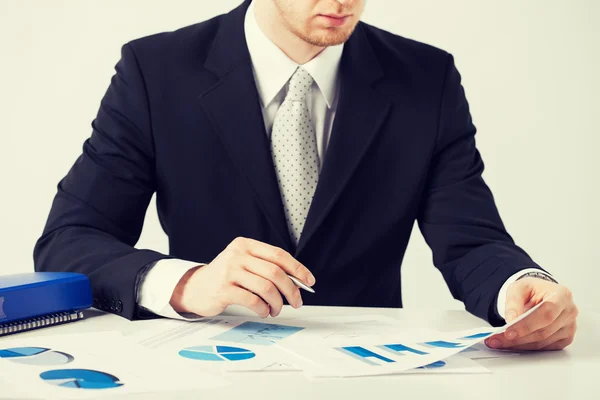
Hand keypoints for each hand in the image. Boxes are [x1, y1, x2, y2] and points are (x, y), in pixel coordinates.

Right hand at [169, 237, 314, 317]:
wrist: (195, 288)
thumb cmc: (225, 277)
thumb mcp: (243, 263)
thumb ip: (265, 267)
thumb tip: (297, 281)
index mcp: (245, 245)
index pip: (279, 254)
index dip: (298, 269)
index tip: (309, 281)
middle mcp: (237, 255)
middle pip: (275, 272)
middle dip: (291, 290)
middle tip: (297, 302)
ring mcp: (229, 272)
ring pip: (266, 287)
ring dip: (278, 303)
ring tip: (276, 309)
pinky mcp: (223, 289)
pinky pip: (253, 300)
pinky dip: (263, 309)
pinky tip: (263, 311)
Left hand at [485, 277, 577, 350]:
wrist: (541, 294)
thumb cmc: (533, 290)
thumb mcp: (518, 288)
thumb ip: (513, 302)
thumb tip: (511, 320)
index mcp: (562, 295)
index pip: (546, 313)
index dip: (527, 325)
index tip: (508, 332)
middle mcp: (569, 312)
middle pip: (544, 331)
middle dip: (518, 338)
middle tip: (497, 339)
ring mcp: (569, 327)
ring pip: (543, 342)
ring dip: (519, 345)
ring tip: (499, 341)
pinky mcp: (565, 338)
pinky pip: (545, 347)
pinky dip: (527, 347)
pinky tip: (512, 344)